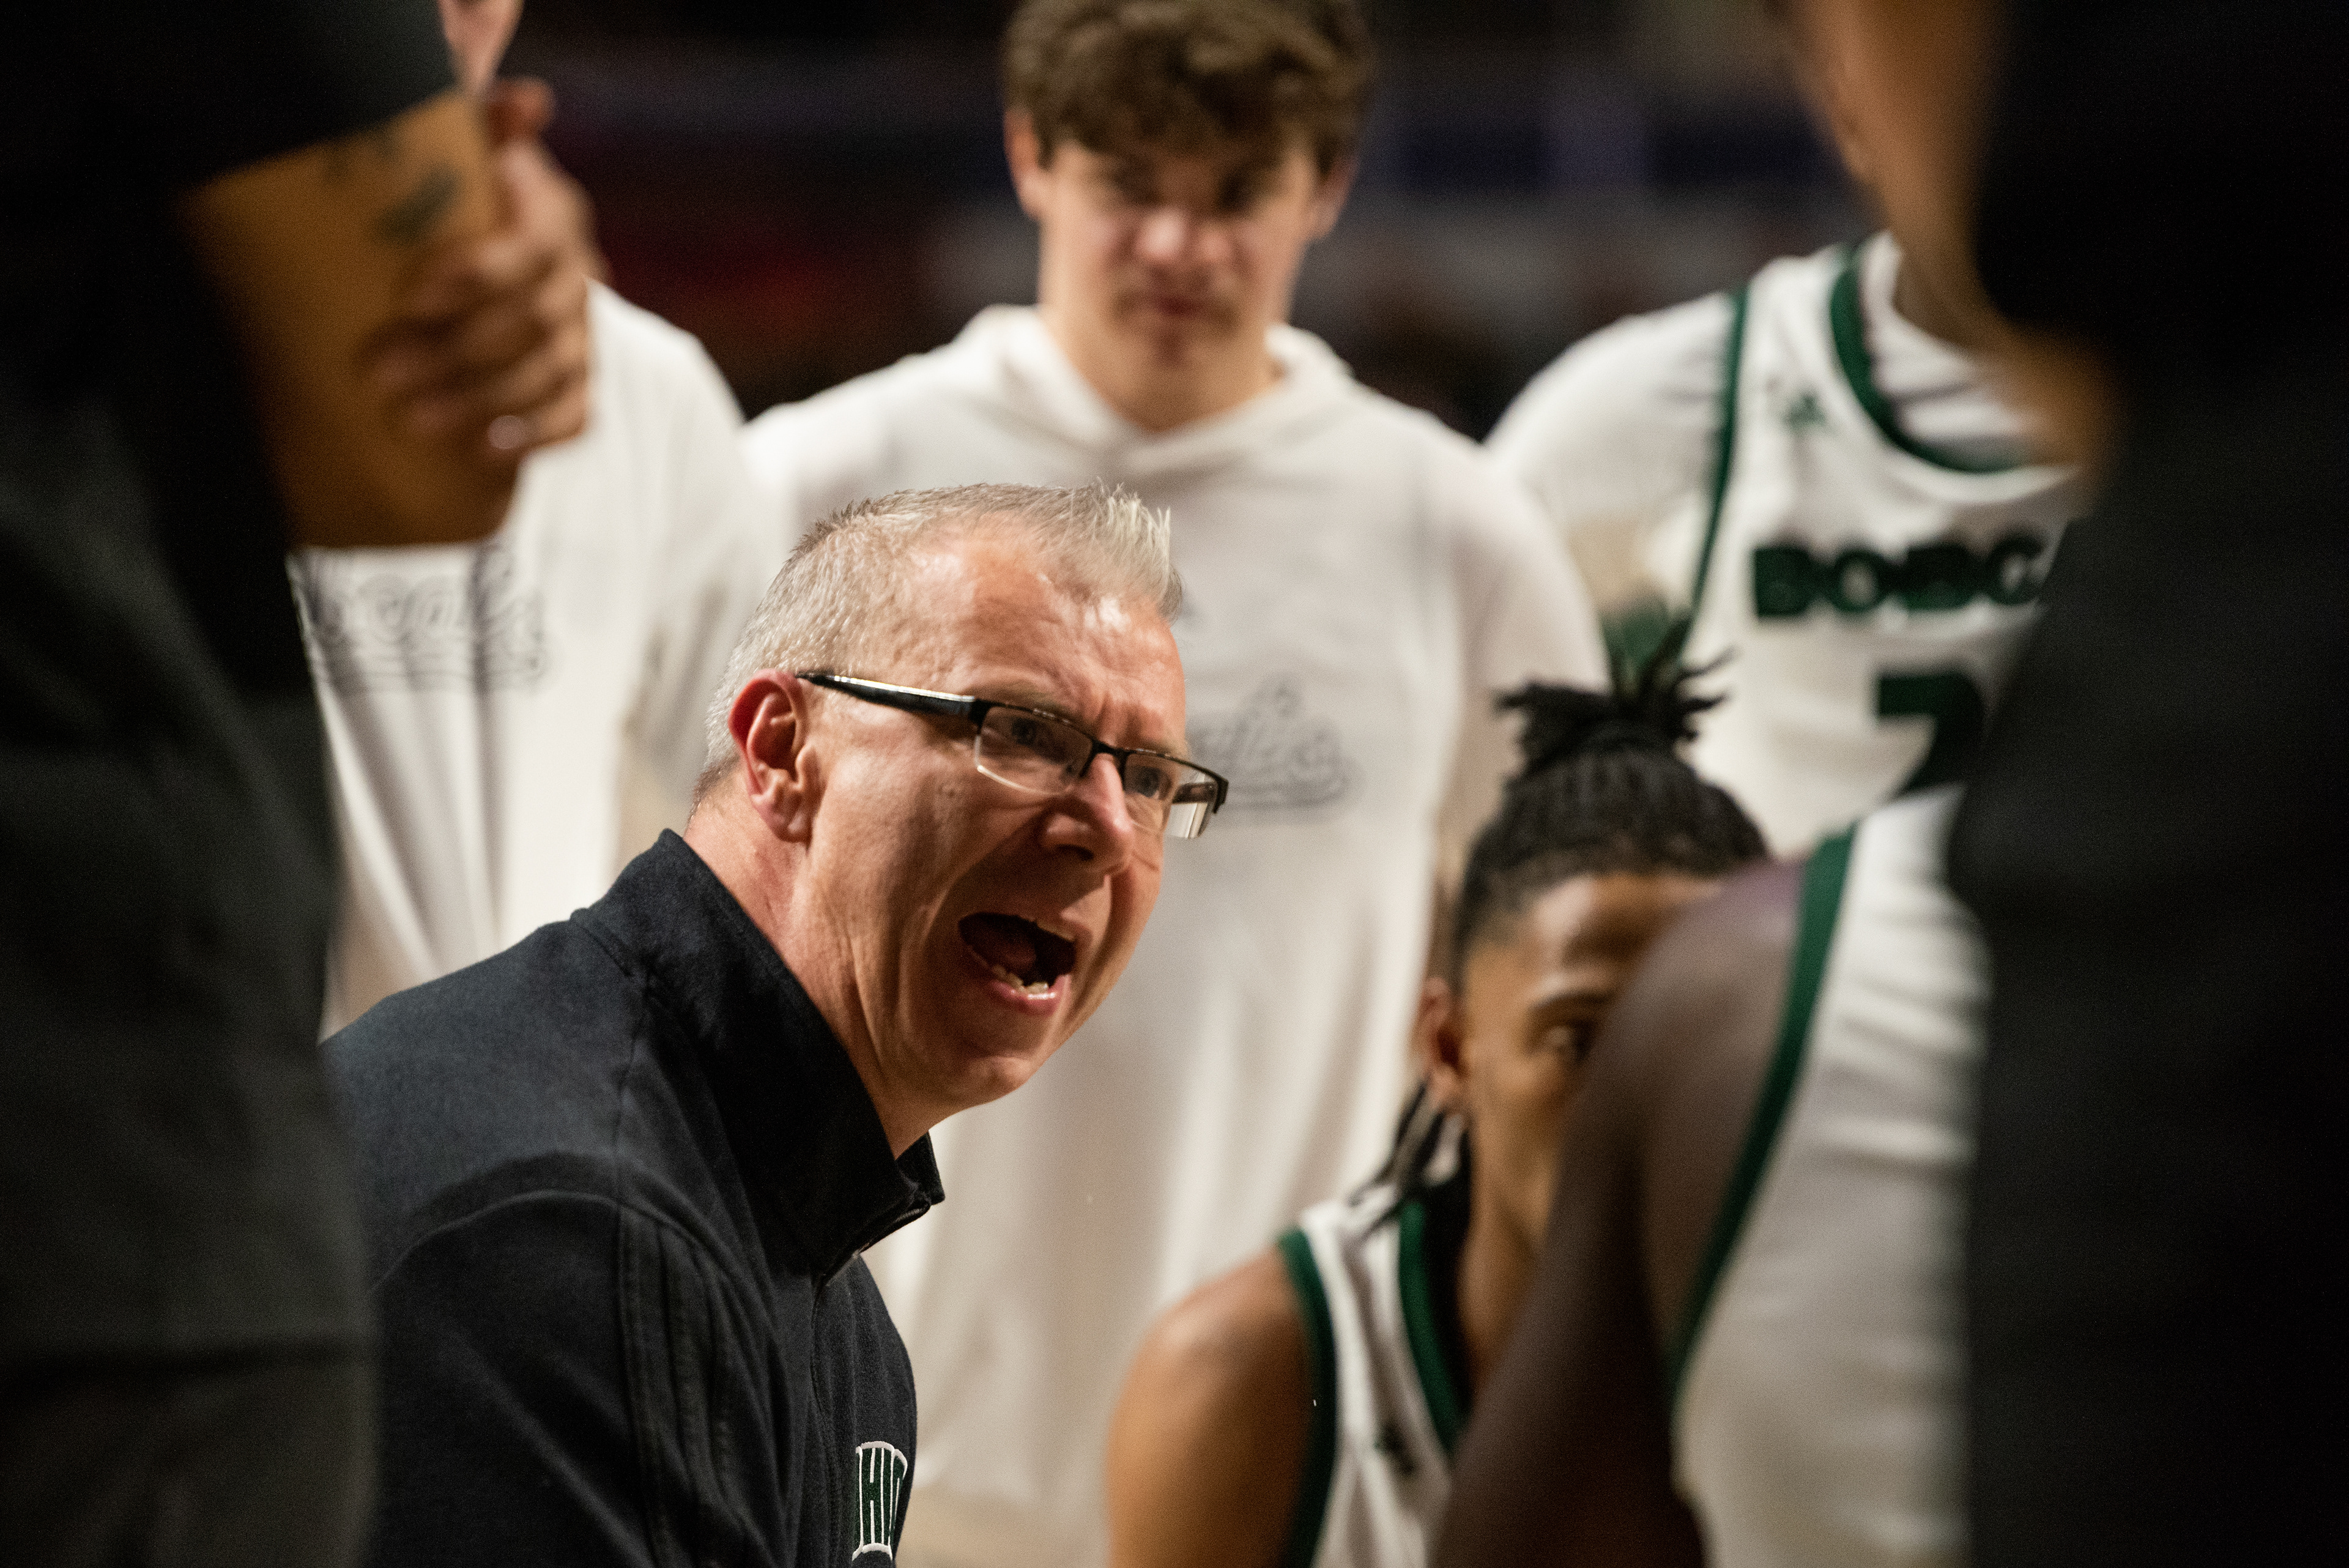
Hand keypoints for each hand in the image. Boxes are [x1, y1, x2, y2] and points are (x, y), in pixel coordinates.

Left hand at [363, 84, 597, 461]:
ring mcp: (583, 333)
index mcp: (549, 210)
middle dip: (456, 352)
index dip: (477, 272)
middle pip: (537, 319)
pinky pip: (574, 417)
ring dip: (479, 402)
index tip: (409, 295)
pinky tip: (480, 451)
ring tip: (408, 421)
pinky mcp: (580, 385)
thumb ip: (476, 122)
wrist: (452, 271)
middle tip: (377, 373)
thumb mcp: (446, 155)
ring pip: (550, 374)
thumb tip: (532, 102)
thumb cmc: (435, 205)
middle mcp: (577, 272)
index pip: (532, 244)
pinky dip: (531, 436)